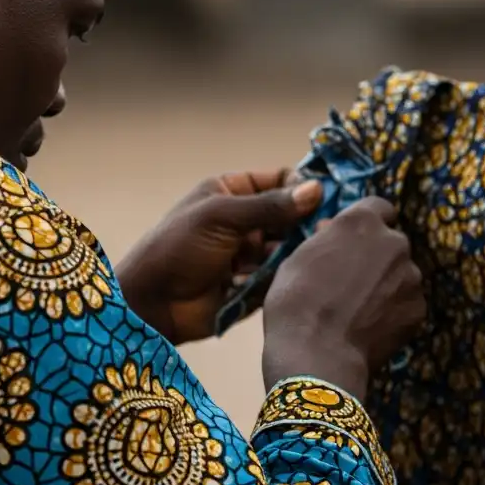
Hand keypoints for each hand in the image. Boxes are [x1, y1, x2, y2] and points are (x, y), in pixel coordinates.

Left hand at [116, 172, 321, 345]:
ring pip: (290, 247)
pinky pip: (283, 275)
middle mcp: (244, 220)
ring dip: (302, 249)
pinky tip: (307, 276)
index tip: (327, 198)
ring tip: (320, 254)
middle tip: (332, 229)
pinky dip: (292, 275)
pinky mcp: (255, 285)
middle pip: (290, 215)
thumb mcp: (221, 217)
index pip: (279, 181)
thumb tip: (316, 189)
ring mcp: (250, 253)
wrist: (152, 303)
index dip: (302, 187)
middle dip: (309, 221)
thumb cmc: (178, 248)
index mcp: (231, 193)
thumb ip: (269, 205)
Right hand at [261, 197, 425, 399]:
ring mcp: (411, 277)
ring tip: (359, 307)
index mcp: (362, 222)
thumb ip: (324, 240)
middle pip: (391, 241)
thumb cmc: (295, 300)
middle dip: (375, 253)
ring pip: (400, 273)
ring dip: (385, 282)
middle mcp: (394, 242)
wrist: (316, 353)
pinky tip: (369, 325)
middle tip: (350, 277)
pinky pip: (406, 302)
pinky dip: (392, 310)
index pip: (378, 206)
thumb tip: (333, 234)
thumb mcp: (298, 258)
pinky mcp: (419, 310)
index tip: (352, 238)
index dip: (366, 221)